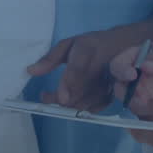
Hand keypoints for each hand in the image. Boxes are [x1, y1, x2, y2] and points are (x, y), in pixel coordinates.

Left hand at [27, 24, 151, 111]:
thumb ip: (50, 59)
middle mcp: (100, 68)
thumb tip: (30, 71)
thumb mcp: (69, 44)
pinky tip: (74, 99)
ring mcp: (108, 84)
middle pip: (80, 91)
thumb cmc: (91, 44)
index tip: (60, 97)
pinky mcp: (111, 95)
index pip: (78, 69)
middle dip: (60, 99)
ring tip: (56, 97)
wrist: (123, 47)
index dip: (69, 83)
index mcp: (88, 49)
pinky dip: (80, 107)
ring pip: (85, 103)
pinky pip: (92, 108)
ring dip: (67, 105)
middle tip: (46, 96)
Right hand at [110, 36, 152, 120]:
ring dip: (146, 108)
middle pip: (119, 90)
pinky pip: (144, 119)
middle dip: (129, 96)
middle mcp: (132, 80)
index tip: (133, 75)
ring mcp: (139, 97)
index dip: (121, 71)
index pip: (117, 65)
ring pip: (132, 107)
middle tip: (144, 99)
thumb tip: (145, 65)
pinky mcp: (149, 112)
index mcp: (133, 61)